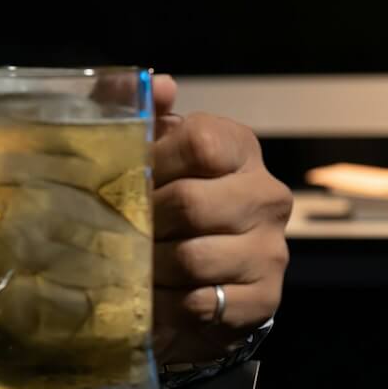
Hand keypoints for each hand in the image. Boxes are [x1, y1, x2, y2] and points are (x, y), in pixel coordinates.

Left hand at [148, 77, 291, 365]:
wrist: (210, 271)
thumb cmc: (173, 198)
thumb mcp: (158, 150)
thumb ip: (148, 112)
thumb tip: (160, 84)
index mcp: (240, 149)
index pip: (199, 143)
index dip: (153, 163)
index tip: (130, 179)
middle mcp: (267, 195)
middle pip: (190, 205)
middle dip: (143, 222)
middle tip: (117, 231)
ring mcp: (271, 249)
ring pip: (192, 258)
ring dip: (150, 267)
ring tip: (131, 266)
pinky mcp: (264, 297)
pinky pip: (202, 303)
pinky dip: (164, 304)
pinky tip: (152, 298)